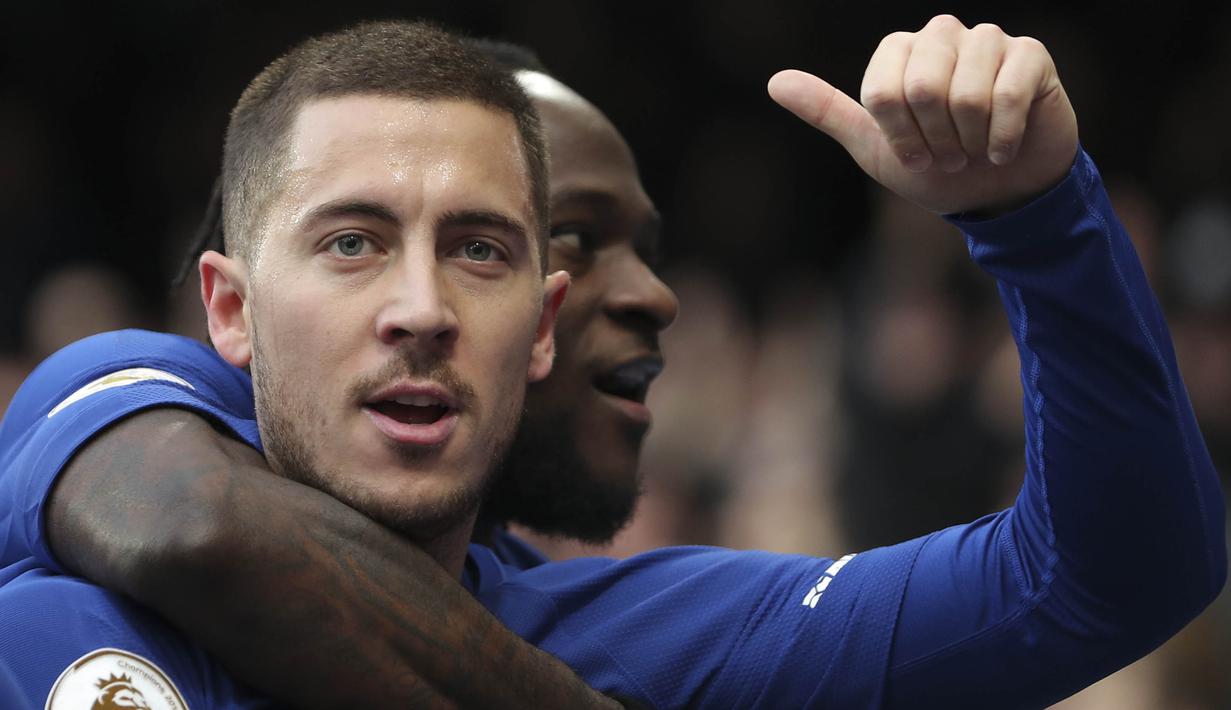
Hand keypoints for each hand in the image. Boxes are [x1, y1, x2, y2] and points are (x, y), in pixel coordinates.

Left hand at [768, 15, 1077, 214]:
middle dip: (934, 139)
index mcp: (900, 52)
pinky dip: (1001, 137)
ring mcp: (988, 40)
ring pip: (966, 92)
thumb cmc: (937, 168)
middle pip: (922, 87)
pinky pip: (1008, 94)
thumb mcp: (874, 148)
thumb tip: (776, 82)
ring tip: (974, 150)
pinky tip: (1001, 151)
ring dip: (969, 140)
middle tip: (949, 155)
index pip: (883, 91)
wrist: (1000, 192)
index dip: (899, 136)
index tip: (914, 157)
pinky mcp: (1030, 55)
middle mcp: (942, 35)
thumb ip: (829, 113)